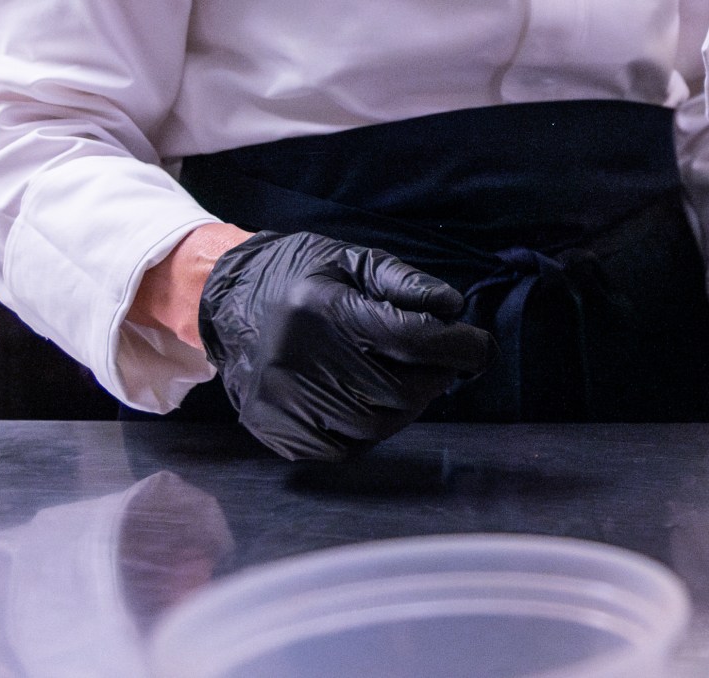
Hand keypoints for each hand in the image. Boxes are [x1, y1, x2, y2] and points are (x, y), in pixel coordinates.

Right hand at [198, 231, 495, 460]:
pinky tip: (369, 401)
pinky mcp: (271, 428)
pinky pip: (341, 448)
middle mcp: (296, 357)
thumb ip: (404, 282)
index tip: (481, 348)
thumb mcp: (352, 260)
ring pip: (374, 425)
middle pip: (397, 389)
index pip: (409, 339)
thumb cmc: (301, 276)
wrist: (227, 301)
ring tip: (406, 379)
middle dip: (435, 378)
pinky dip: (369, 430)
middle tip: (442, 363)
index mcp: (321, 307)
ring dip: (407, 406)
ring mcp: (279, 399)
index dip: (458, 348)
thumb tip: (452, 307)